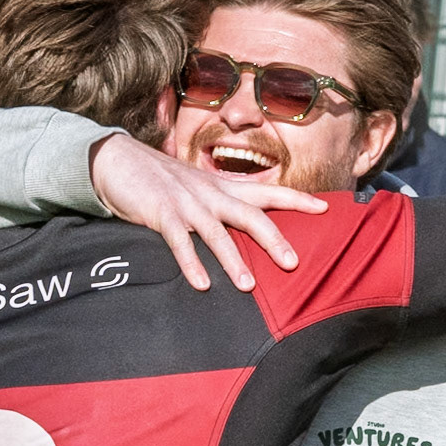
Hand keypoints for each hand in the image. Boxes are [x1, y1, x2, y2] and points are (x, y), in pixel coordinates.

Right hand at [89, 134, 327, 291]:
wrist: (118, 160)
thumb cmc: (161, 181)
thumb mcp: (198, 190)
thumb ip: (221, 207)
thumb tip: (245, 232)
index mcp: (223, 189)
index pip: (268, 192)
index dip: (298, 199)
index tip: (326, 207)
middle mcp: (211, 194)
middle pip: (250, 216)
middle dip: (274, 239)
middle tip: (293, 263)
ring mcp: (187, 204)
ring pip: (217, 233)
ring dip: (233, 260)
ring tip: (248, 285)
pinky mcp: (162, 214)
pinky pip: (179, 242)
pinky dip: (191, 263)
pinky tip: (202, 284)